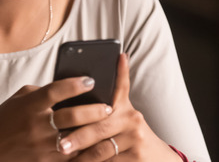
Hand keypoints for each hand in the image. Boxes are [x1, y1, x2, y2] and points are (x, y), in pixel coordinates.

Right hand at [0, 76, 112, 161]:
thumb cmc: (4, 121)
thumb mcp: (19, 100)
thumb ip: (42, 93)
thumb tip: (69, 87)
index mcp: (29, 105)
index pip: (56, 90)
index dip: (75, 84)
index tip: (91, 79)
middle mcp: (36, 125)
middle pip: (72, 115)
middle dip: (95, 110)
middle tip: (109, 106)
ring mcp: (41, 146)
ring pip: (76, 138)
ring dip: (95, 132)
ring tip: (108, 126)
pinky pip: (71, 156)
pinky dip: (86, 150)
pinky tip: (97, 145)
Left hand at [56, 54, 180, 160]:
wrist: (157, 157)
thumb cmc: (131, 134)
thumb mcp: (123, 114)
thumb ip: (110, 99)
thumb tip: (107, 64)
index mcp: (124, 106)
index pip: (117, 87)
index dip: (110, 78)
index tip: (88, 79)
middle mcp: (132, 118)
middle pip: (99, 127)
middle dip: (78, 137)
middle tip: (61, 144)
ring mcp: (136, 138)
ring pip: (102, 148)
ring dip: (82, 156)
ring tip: (65, 157)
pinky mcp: (137, 156)